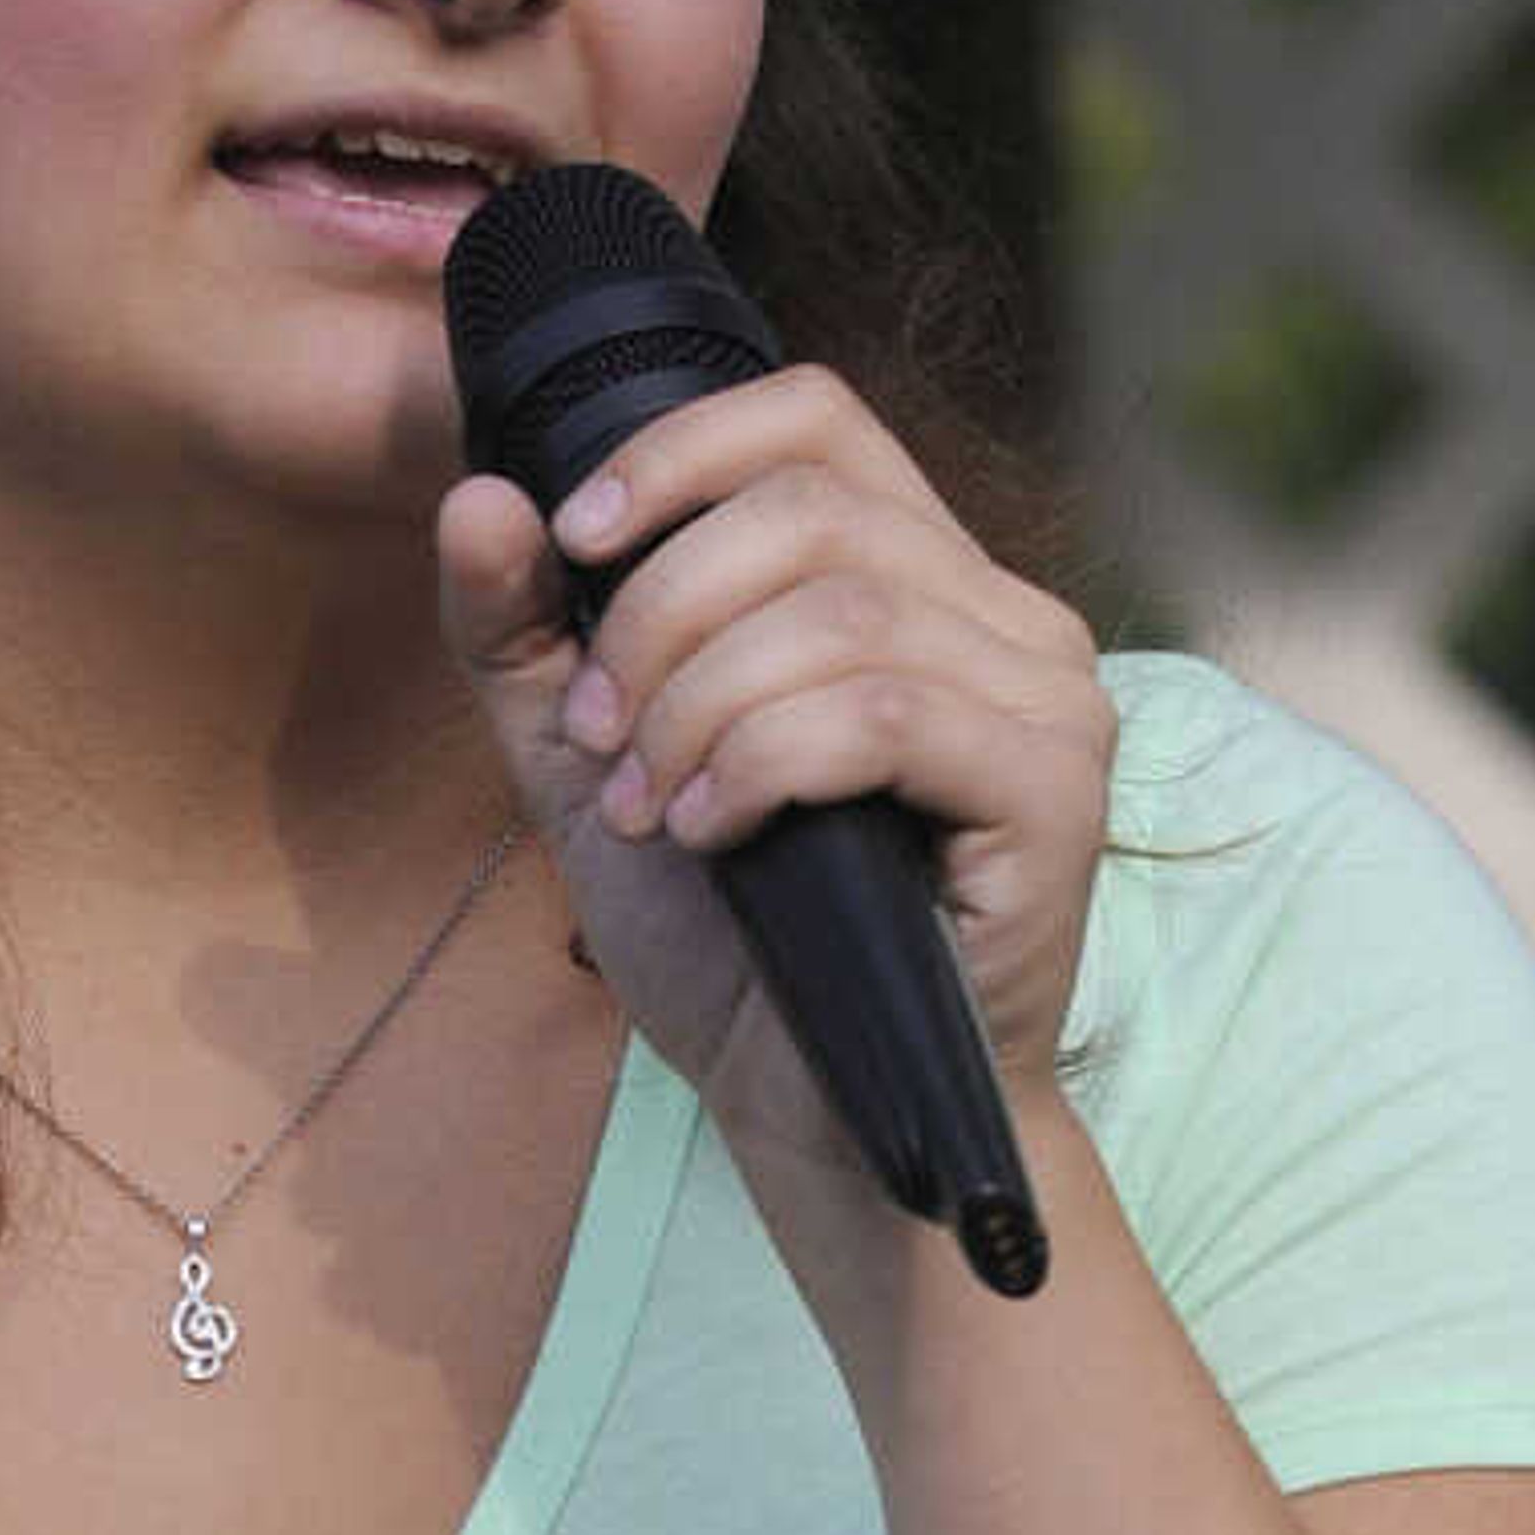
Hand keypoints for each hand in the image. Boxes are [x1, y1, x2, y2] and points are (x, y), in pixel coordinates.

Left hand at [435, 360, 1111, 1198]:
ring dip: (700, 707)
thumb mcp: (588, 766)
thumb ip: (527, 633)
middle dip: (663, 615)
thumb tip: (479, 494)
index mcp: (916, 578)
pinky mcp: (1055, 793)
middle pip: (813, 506)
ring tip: (652, 807)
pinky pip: (884, 717)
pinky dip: (764, 764)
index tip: (574, 545)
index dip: (678, 456)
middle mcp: (1004, 614)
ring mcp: (1047, 699)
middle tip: (603, 739)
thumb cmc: (733, 940)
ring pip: (842, 614)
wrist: (815, 1117)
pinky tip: (714, 833)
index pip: (815, 417)